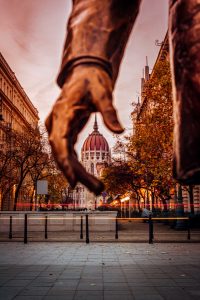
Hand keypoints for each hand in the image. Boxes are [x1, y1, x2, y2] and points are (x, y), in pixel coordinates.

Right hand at [45, 65, 123, 194]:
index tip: (72, 181)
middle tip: (98, 189)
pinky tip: (87, 175)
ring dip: (78, 172)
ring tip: (98, 187)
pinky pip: (68, 151)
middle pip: (62, 153)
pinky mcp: (65, 130)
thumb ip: (109, 111)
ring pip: (65, 155)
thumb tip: (120, 131)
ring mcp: (59, 127)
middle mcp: (56, 122)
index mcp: (62, 113)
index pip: (59, 142)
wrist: (83, 72)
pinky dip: (77, 164)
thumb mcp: (103, 92)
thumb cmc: (92, 80)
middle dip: (77, 173)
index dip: (65, 163)